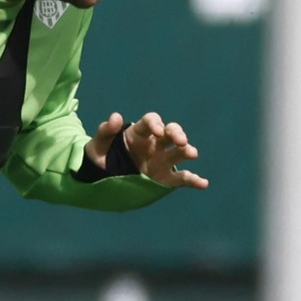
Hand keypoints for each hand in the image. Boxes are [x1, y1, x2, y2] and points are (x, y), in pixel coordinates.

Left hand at [86, 112, 208, 188]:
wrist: (101, 177)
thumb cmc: (100, 155)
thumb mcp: (97, 144)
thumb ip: (106, 131)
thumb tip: (116, 116)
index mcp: (139, 133)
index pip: (151, 122)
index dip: (155, 124)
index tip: (156, 131)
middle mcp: (154, 144)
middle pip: (170, 132)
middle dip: (177, 134)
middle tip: (181, 141)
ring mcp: (162, 160)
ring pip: (179, 152)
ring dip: (187, 151)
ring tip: (191, 153)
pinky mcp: (165, 177)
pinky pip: (182, 178)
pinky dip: (194, 180)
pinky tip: (203, 184)